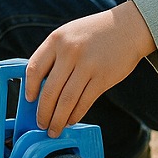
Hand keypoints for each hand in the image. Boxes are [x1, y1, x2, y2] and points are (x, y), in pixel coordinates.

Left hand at [25, 1, 155, 136]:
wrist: (128, 27)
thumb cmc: (94, 33)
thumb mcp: (69, 34)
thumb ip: (54, 55)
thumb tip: (40, 86)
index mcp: (56, 39)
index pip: (34, 68)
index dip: (29, 88)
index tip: (29, 100)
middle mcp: (70, 52)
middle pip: (49, 90)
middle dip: (43, 112)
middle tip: (41, 124)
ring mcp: (87, 65)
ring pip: (66, 101)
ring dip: (58, 119)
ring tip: (54, 130)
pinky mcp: (103, 78)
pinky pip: (84, 102)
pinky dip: (75, 114)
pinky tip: (71, 120)